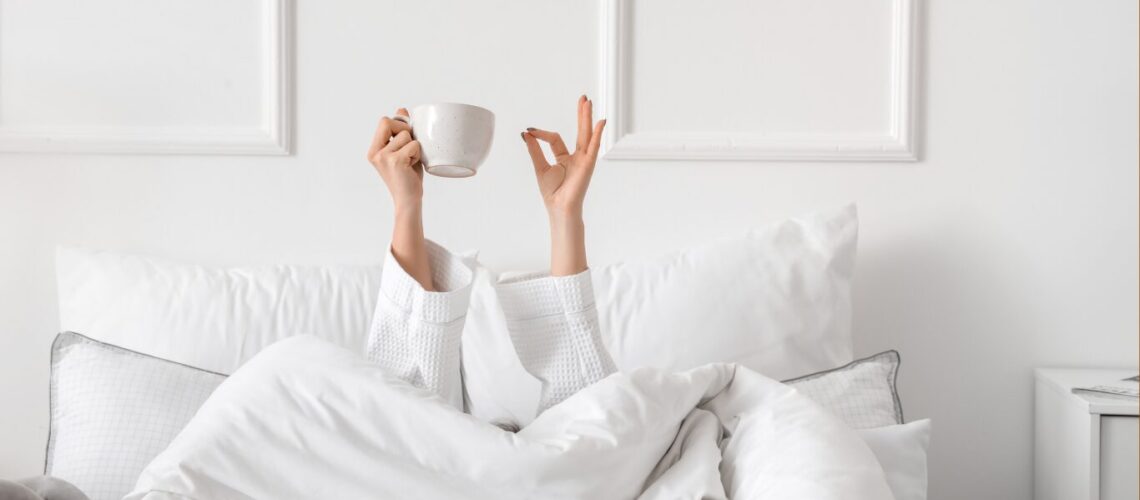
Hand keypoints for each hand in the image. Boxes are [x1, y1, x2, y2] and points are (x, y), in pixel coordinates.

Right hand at [367, 108, 423, 209]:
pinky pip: (414, 145)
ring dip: (414, 147)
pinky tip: (413, 166)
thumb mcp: (402, 151)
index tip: (406, 136)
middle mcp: (375, 152)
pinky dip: (418, 154)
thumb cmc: (407, 177)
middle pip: (390, 122)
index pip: (384, 121)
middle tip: (410, 149)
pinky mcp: (395, 161)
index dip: (398, 123)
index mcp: (374, 149)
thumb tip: (401, 109)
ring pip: (406, 135)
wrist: (408, 200)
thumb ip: (400, 132)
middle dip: (405, 131)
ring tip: (411, 161)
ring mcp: (383, 157)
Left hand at [521, 96, 605, 275]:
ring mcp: (584, 160)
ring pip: (586, 134)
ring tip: (588, 102)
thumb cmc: (552, 193)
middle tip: (583, 98)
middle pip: (580, 131)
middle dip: (581, 114)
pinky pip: (594, 146)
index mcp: (565, 158)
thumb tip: (526, 133)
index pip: (555, 138)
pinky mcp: (588, 164)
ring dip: (587, 118)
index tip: (529, 131)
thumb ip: (534, 149)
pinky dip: (598, 133)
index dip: (541, 133)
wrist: (559, 208)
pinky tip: (601, 122)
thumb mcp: (540, 167)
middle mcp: (577, 157)